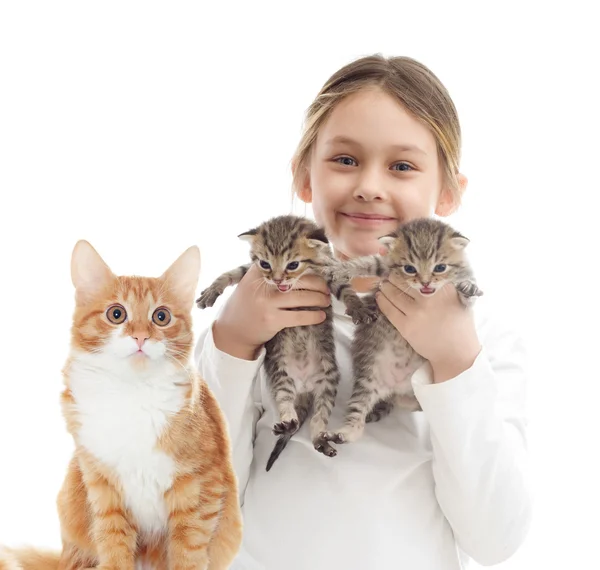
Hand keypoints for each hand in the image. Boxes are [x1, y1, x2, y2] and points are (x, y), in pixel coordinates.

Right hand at [213, 264, 330, 359]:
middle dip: (318, 283)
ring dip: (319, 299)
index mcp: (258, 272)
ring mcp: (267, 303)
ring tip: (326, 300)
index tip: (317, 269)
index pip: (286, 264)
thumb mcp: (251, 283)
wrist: (232, 331)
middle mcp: (263, 285)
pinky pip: (299, 316)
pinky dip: (313, 316)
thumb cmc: (247, 304)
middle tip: (326, 288)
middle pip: (298, 279)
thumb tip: (299, 266)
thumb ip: (268, 274)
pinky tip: (320, 315)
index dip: (304, 266)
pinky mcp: (272, 320)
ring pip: (302, 297)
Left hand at [376, 275, 481, 382]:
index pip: (422, 273)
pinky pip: (389, 310)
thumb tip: (430, 271)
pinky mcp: (406, 327)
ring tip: (383, 283)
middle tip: (389, 273)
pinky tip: (379, 296)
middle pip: (405, 282)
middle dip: (394, 276)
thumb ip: (448, 285)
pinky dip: (382, 301)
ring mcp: (416, 313)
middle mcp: (429, 299)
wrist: (456, 353)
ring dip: (386, 287)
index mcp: (444, 290)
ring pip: (394, 295)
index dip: (410, 268)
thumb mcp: (461, 300)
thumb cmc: (459, 325)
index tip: (403, 264)